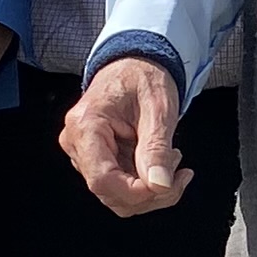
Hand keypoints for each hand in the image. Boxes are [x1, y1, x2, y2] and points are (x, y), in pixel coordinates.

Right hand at [64, 55, 189, 214]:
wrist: (134, 61)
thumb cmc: (142, 74)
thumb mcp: (158, 108)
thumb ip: (156, 148)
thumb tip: (160, 185)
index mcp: (86, 126)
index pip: (103, 180)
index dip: (137, 192)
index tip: (167, 184)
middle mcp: (77, 142)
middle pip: (109, 193)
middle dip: (149, 193)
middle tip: (179, 173)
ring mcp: (84, 152)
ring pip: (116, 195)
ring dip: (150, 189)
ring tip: (171, 160)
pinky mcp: (96, 158)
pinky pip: (120, 185)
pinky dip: (146, 182)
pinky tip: (162, 162)